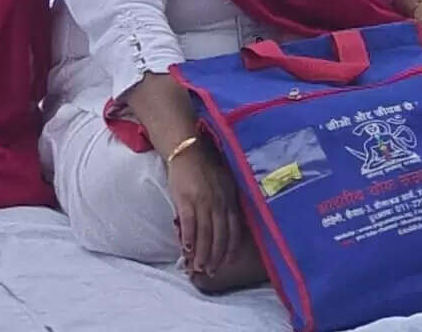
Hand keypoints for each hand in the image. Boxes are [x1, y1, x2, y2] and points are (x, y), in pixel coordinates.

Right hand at [164, 135, 249, 284]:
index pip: (234, 230)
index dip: (230, 248)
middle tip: (211, 272)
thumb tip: (224, 224)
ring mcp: (204, 202)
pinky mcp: (187, 200)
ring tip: (198, 268)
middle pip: (220, 236)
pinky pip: (190, 224)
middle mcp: (220, 203)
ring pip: (205, 234)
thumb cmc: (205, 168)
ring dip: (202, 254)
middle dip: (215, 257)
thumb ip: (225, 203)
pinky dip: (189, 240)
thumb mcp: (224, 184)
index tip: (227, 262)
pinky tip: (186, 251)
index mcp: (230, 200)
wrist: (188, 150)